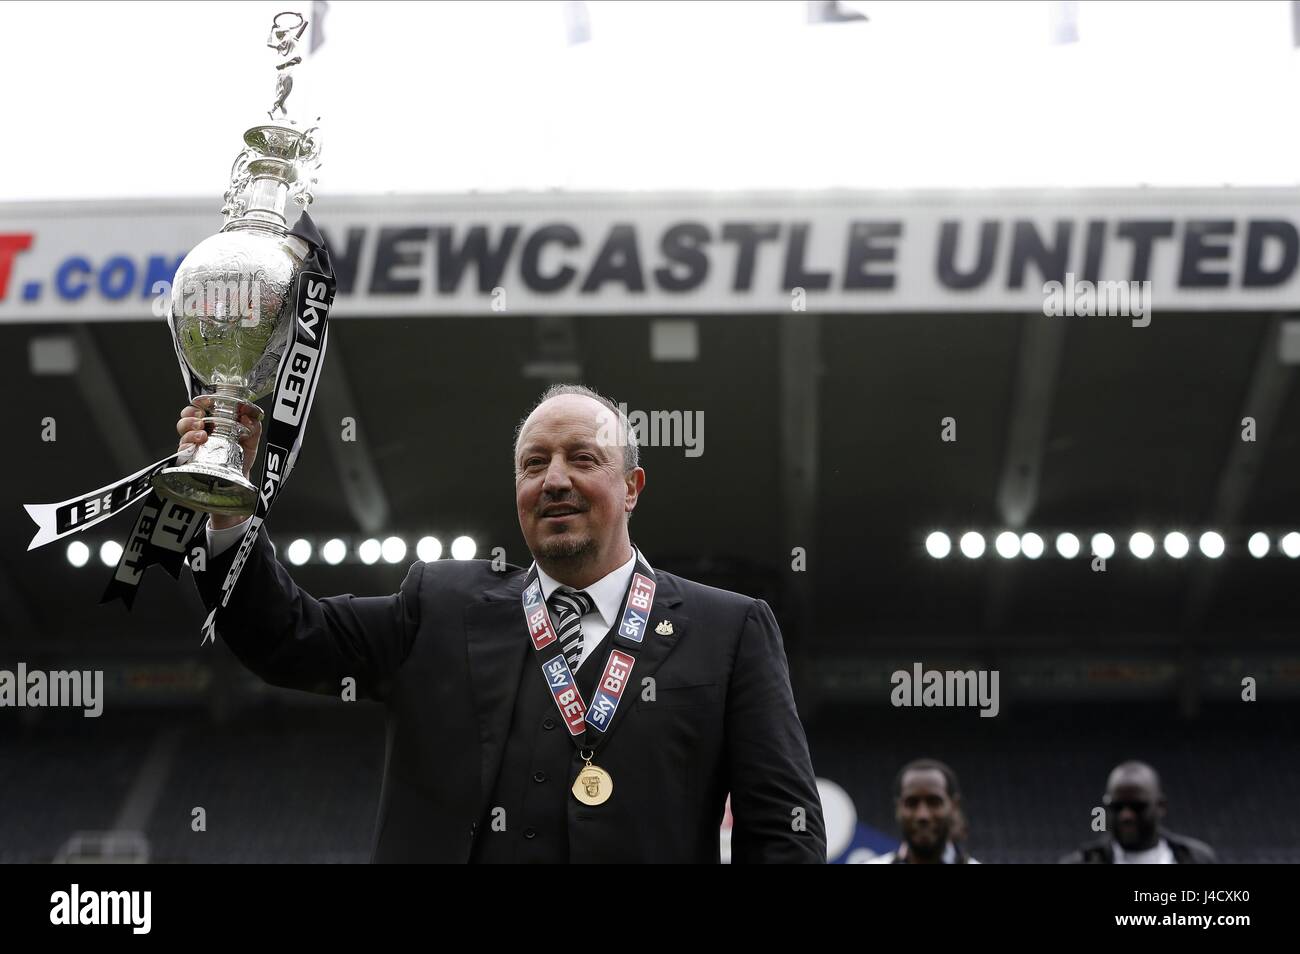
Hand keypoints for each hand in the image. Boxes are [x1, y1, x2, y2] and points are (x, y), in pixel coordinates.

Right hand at [175, 396, 261, 529]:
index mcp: (212, 428)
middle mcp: (198, 438)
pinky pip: (180, 455)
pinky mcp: (188, 466)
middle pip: (184, 421)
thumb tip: (251, 416)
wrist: (237, 490)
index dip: (198, 405)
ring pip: (181, 436)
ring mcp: (192, 452)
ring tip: (202, 435)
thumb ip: (254, 428)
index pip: (199, 411)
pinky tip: (193, 448)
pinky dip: (185, 449)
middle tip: (200, 420)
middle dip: (189, 417)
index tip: (203, 404)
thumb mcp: (251, 443)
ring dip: (188, 432)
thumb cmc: (240, 464)